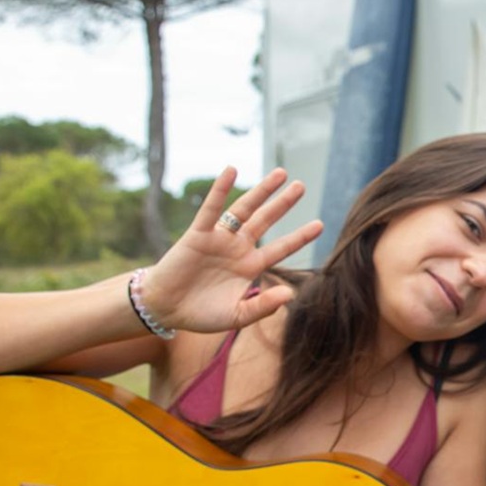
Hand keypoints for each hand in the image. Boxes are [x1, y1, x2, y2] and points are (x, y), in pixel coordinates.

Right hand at [139, 167, 323, 332]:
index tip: (320, 224)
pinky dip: (221, 190)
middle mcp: (238, 248)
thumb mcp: (236, 315)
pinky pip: (211, 209)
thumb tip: (290, 293)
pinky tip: (231, 170)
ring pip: (244, 209)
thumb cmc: (201, 314)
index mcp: (250, 266)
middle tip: (301, 185)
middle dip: (283, 203)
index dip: (299, 236)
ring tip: (280, 173)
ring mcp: (219, 239)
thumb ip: (262, 306)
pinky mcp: (198, 234)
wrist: (166, 310)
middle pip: (266, 220)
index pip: (280, 248)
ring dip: (261, 191)